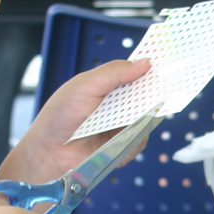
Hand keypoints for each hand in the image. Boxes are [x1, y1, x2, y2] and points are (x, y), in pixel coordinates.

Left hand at [0, 58, 150, 183]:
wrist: (47, 152)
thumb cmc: (59, 116)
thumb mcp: (84, 85)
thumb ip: (114, 73)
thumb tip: (145, 63)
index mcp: (108, 86)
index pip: (135, 73)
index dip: (149, 68)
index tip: (165, 62)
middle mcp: (118, 106)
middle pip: (147, 96)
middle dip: (155, 92)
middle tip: (165, 87)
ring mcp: (122, 126)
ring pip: (148, 119)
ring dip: (141, 118)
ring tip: (124, 120)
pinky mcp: (123, 147)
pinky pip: (139, 141)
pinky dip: (132, 140)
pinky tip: (115, 141)